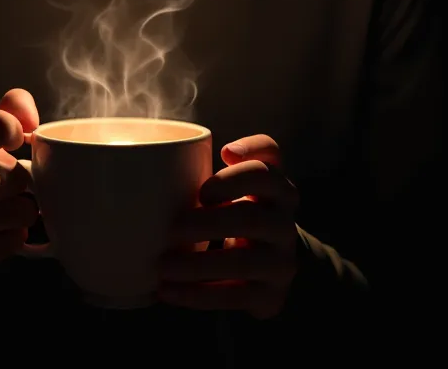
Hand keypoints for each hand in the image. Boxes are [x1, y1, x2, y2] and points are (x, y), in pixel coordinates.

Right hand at [0, 88, 38, 275]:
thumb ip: (9, 111)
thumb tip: (31, 121)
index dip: (17, 133)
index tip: (17, 141)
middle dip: (20, 181)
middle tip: (19, 182)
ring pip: (2, 215)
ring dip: (23, 212)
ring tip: (18, 206)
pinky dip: (14, 237)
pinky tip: (5, 229)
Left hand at [158, 134, 298, 318]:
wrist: (272, 260)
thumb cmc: (245, 207)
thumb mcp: (248, 179)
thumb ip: (241, 156)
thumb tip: (229, 151)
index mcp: (279, 190)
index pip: (264, 172)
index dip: (233, 179)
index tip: (203, 192)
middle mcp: (285, 225)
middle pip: (250, 218)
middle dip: (206, 224)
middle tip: (171, 229)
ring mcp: (281, 262)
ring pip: (241, 262)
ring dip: (196, 265)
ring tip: (162, 266)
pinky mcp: (270, 295)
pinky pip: (233, 297)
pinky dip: (196, 295)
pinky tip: (168, 291)